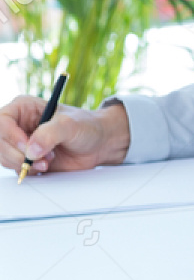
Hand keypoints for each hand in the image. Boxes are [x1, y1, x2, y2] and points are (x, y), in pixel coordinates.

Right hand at [0, 98, 129, 176]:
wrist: (98, 144)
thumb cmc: (86, 127)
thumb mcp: (70, 125)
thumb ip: (50, 134)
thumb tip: (30, 150)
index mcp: (23, 108)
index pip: (2, 121)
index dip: (10, 136)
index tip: (27, 147)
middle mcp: (17, 125)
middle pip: (0, 143)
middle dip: (19, 154)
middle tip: (43, 159)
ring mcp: (19, 143)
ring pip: (5, 157)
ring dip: (26, 164)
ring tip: (50, 160)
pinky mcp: (25, 158)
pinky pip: (15, 168)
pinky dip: (29, 171)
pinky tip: (47, 165)